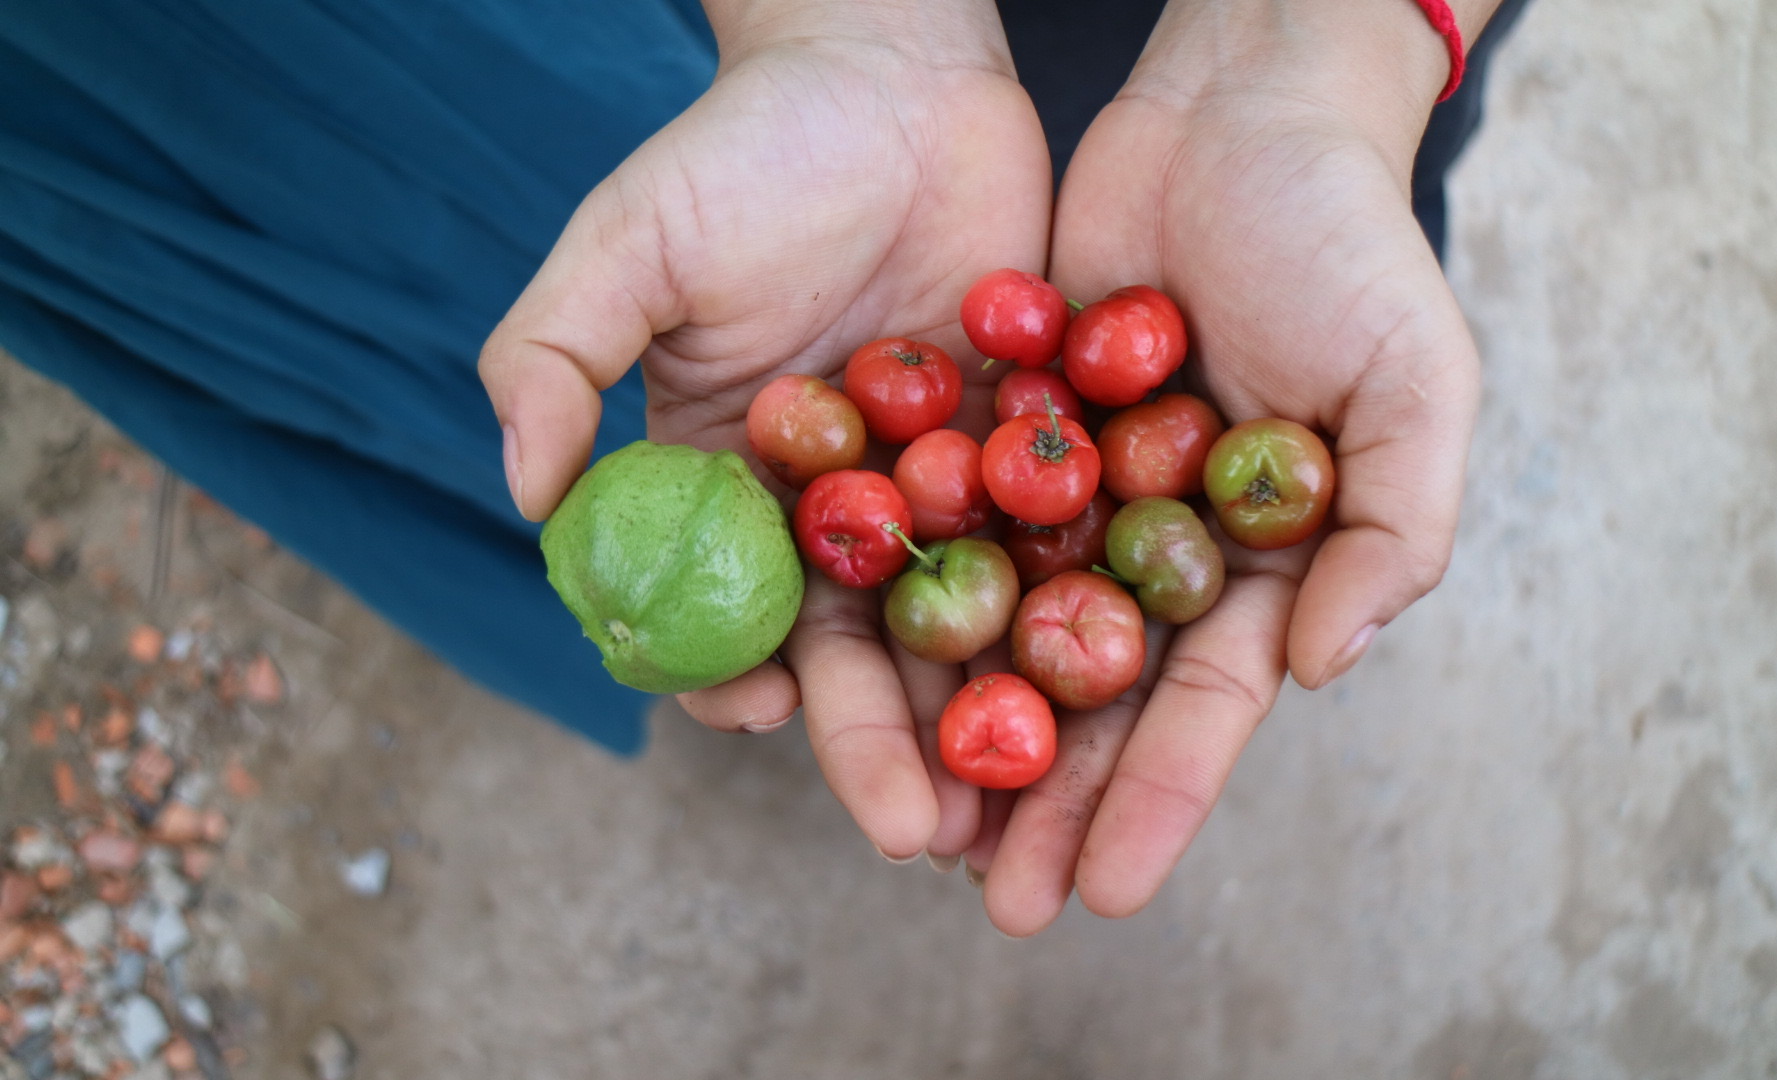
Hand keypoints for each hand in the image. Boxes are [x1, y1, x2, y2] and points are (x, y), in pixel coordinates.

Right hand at [478, 3, 1051, 859]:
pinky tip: (1112, 686)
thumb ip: (555, 356)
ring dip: (987, 717)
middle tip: (921, 833)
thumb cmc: (745, 150)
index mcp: (733, 483)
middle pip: (859, 648)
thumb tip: (524, 498)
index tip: (761, 713)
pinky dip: (1077, 613)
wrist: (893, 67)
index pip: (728, 609)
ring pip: (964, 622)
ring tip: (1020, 805)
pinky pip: (1052, 541)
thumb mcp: (628, 243)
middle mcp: (837, 505)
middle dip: (884, 742)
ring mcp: (941, 484)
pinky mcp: (1031, 447)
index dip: (736, 672)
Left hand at [967, 2, 1482, 933]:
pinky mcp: (999, 433)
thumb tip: (1323, 667)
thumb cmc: (1349, 245)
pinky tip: (855, 668)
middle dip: (1045, 803)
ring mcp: (1073, 494)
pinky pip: (946, 522)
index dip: (1156, 801)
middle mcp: (1158, 548)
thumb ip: (1395, 529)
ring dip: (962, 729)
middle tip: (990, 903)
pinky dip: (906, 593)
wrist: (1237, 110)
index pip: (1203, 708)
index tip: (1106, 891)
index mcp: (1260, 564)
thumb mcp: (1416, 383)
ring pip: (1004, 631)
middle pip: (1090, 697)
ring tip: (909, 824)